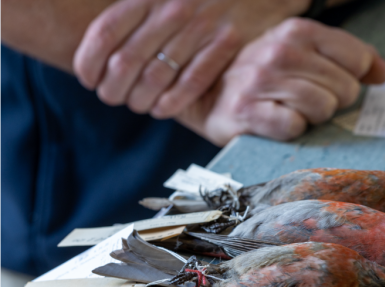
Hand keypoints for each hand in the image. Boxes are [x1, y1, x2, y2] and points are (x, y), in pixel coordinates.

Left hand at [73, 0, 309, 116]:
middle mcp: (173, 9)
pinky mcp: (226, 43)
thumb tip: (103, 42)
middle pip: (127, 61)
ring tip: (136, 105)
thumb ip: (135, 7)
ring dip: (140, 99)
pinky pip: (192, 81)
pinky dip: (172, 101)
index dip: (89, 62)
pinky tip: (162, 109)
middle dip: (112, 88)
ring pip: (157, 76)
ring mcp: (201, 27)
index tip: (88, 79)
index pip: (105, 32)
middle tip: (111, 98)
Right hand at [176, 18, 384, 145]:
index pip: (357, 59)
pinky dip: (291, 130)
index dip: (353, 78)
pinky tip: (276, 121)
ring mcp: (262, 81)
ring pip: (323, 108)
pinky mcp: (248, 111)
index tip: (335, 83)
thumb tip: (383, 73)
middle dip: (333, 101)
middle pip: (344, 89)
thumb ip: (347, 57)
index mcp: (298, 31)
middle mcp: (281, 51)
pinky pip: (294, 127)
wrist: (207, 95)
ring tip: (291, 109)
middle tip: (307, 100)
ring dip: (312, 117)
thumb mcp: (302, 53)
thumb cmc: (262, 77)